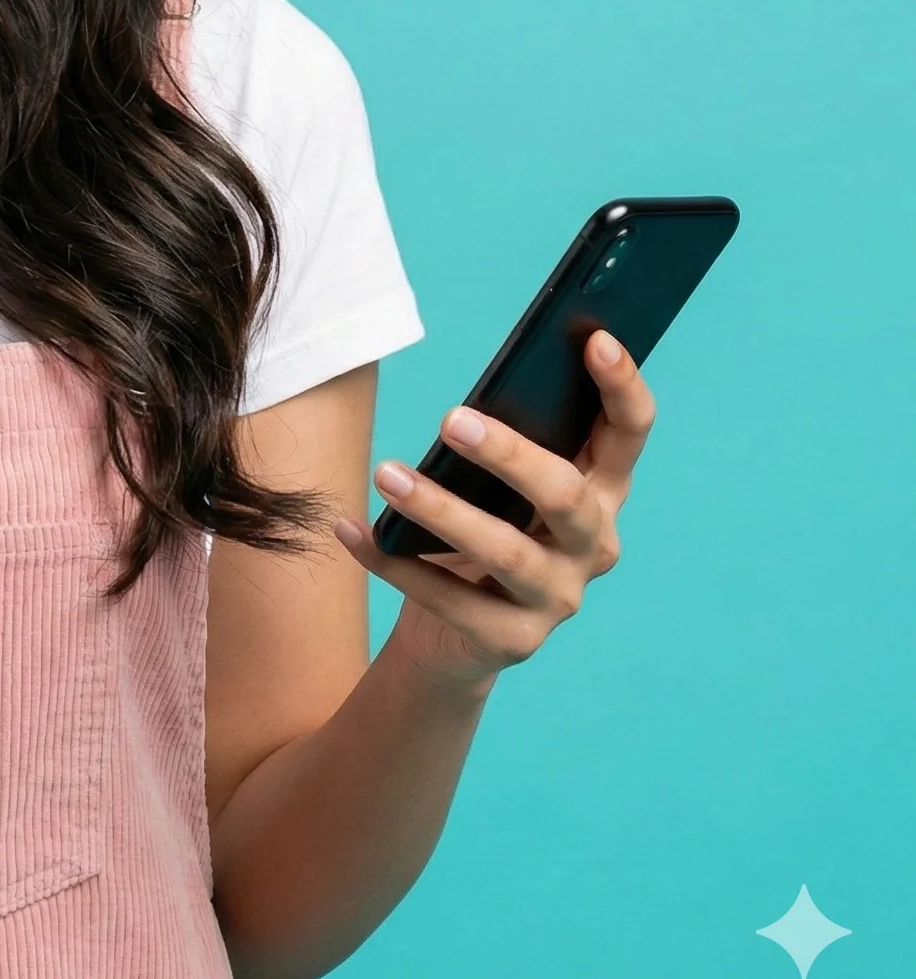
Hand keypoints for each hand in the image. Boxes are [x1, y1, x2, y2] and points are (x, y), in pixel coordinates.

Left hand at [334, 329, 653, 693]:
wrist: (454, 634)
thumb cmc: (478, 527)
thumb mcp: (495, 484)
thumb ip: (500, 442)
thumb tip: (466, 403)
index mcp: (599, 490)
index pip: (628, 434)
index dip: (622, 386)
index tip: (596, 338)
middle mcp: (593, 545)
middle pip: (565, 495)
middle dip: (509, 454)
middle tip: (451, 418)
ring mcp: (559, 597)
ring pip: (505, 551)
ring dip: (440, 509)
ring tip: (386, 475)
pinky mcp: (515, 640)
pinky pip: (448, 599)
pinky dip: (392, 560)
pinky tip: (350, 530)